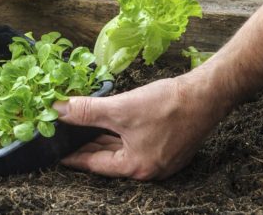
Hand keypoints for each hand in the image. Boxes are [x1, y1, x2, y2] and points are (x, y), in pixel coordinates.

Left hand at [53, 71, 229, 179]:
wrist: (207, 94)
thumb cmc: (168, 105)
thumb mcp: (120, 109)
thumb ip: (86, 112)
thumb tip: (58, 111)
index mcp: (136, 167)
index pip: (94, 164)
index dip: (72, 156)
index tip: (55, 151)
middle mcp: (148, 168)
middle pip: (107, 158)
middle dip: (85, 145)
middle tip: (63, 136)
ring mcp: (159, 158)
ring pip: (120, 148)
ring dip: (101, 138)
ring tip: (79, 128)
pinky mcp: (166, 144)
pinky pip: (133, 142)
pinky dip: (117, 133)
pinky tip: (106, 122)